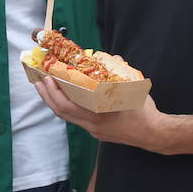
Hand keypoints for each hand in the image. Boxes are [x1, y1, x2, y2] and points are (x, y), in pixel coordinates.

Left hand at [35, 77, 168, 152]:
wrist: (154, 134)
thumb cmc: (144, 111)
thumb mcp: (133, 88)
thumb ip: (121, 71)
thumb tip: (114, 57)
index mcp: (98, 114)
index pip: (68, 105)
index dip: (54, 92)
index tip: (47, 78)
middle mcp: (92, 124)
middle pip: (62, 112)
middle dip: (47, 96)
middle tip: (39, 81)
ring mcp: (94, 130)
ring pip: (68, 117)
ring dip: (55, 102)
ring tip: (47, 88)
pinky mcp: (97, 133)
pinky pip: (77, 119)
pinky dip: (68, 107)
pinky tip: (67, 97)